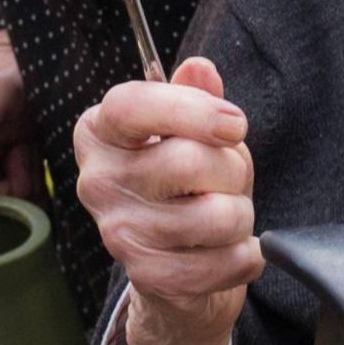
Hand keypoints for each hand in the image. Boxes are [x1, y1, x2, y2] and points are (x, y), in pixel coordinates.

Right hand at [72, 55, 259, 344]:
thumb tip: (199, 68)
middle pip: (188, 161)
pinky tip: (231, 251)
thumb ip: (195, 99)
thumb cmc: (186, 187)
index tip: (235, 124)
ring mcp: (118, 233)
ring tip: (225, 218)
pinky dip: (246, 257)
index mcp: (100, 132)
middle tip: (228, 180)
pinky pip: (223, 261)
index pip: (131, 106)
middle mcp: (97, 181)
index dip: (191, 110)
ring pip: (217, 215)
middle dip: (232, 170)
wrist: (176, 270)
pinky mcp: (147, 276)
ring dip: (242, 216)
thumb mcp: (193, 134)